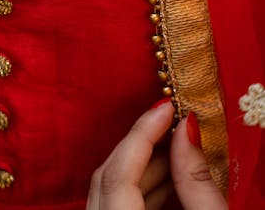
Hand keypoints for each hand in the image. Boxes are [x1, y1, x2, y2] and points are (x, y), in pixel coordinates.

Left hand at [86, 100, 227, 209]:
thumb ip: (196, 182)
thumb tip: (187, 129)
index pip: (119, 172)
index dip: (142, 134)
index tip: (166, 106)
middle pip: (110, 176)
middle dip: (143, 146)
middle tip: (173, 120)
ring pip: (111, 190)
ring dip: (144, 167)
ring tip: (177, 145)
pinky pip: (116, 206)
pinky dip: (141, 189)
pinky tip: (169, 180)